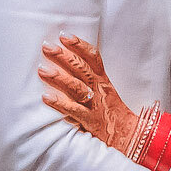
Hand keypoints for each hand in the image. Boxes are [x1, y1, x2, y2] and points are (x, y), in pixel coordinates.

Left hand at [39, 35, 142, 154]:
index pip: (93, 58)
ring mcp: (94, 104)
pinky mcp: (90, 120)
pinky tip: (45, 97)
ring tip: (42, 69)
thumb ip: (89, 79)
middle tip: (46, 46)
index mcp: (103, 80)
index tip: (65, 35)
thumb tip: (67, 63)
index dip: (79, 45)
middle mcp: (99, 89)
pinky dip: (59, 103)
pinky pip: (73, 110)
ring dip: (59, 77)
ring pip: (77, 87)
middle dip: (63, 56)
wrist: (128, 135)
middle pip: (81, 69)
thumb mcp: (105, 91)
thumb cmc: (111, 112)